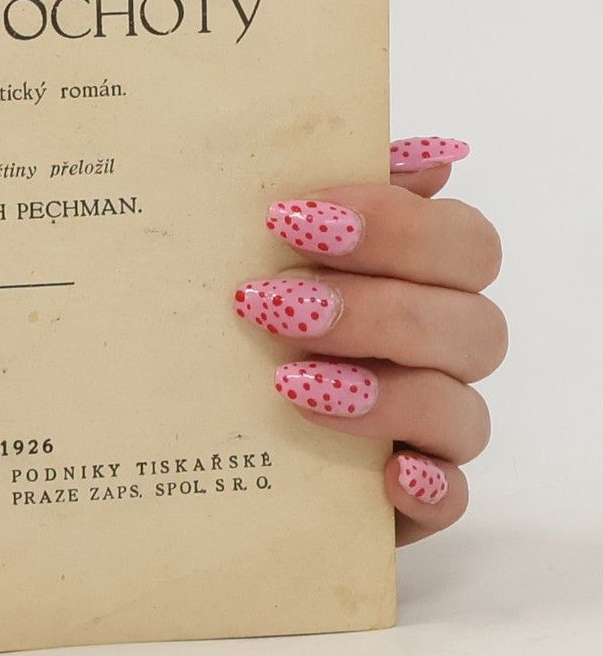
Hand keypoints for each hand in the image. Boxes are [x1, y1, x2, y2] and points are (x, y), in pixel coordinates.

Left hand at [235, 136, 503, 544]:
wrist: (181, 428)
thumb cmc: (224, 324)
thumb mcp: (246, 251)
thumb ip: (322, 196)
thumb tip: (420, 154)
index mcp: (417, 282)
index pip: (463, 242)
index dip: (394, 225)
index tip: (292, 217)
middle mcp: (436, 353)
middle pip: (475, 324)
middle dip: (378, 308)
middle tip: (276, 304)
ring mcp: (429, 431)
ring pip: (464, 411)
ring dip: (386, 394)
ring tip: (290, 383)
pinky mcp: (411, 502)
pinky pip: (452, 500)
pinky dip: (429, 488)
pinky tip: (390, 475)